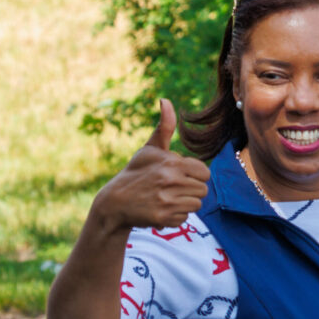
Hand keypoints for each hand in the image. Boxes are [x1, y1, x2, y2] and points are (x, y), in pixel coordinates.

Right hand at [91, 99, 210, 232]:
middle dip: (190, 190)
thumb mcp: (150, 149)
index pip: (204, 173)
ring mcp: (167, 201)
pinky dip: (175, 216)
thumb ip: (165, 127)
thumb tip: (165, 100)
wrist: (114, 202)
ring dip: (183, 204)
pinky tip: (160, 209)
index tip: (180, 176)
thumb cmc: (136, 172)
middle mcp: (171, 181)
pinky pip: (184, 219)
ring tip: (166, 198)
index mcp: (172, 163)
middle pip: (202, 190)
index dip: (194, 175)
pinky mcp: (163, 218)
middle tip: (171, 189)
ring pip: (196, 205)